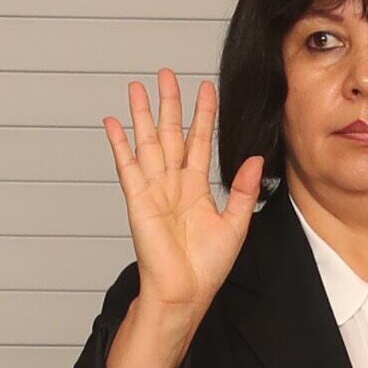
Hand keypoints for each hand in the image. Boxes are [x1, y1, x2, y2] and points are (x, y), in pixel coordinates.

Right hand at [100, 70, 263, 367]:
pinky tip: (114, 123)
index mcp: (196, 188)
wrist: (185, 293)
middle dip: (169, 103)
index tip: (206, 88)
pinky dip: (120, 144)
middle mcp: (173, 184)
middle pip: (171, 134)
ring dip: (142, 115)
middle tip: (167, 74)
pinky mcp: (138, 200)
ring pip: (148, 143)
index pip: (200, 141)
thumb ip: (242, 190)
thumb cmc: (206, 267)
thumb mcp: (236, 224)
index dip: (203, 115)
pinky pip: (127, 166)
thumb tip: (253, 159)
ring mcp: (154, 190)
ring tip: (137, 87)